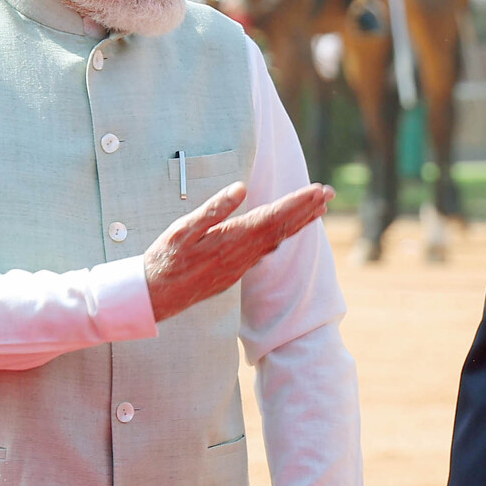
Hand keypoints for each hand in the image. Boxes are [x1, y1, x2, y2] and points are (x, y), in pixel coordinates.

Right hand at [144, 182, 332, 322]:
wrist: (156, 296)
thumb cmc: (166, 259)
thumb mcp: (184, 228)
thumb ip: (215, 208)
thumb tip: (241, 188)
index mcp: (233, 239)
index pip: (274, 216)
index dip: (298, 203)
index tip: (318, 191)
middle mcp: (243, 254)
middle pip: (282, 228)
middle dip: (307, 209)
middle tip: (329, 194)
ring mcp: (241, 265)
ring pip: (277, 241)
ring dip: (298, 223)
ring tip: (317, 209)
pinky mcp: (235, 272)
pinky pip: (266, 252)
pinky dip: (281, 238)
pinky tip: (287, 233)